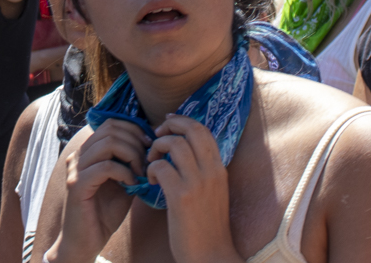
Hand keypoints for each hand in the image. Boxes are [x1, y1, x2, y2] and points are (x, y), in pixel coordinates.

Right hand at [48, 119, 146, 262]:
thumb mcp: (123, 183)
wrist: (85, 242)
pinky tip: (131, 183)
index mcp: (88, 151)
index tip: (149, 146)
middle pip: (111, 129)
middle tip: (148, 160)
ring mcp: (75, 168)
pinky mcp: (77, 185)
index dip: (134, 130)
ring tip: (141, 172)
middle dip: (136, 142)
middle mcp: (78, 155)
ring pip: (109, 143)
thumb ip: (131, 164)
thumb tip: (151, 146)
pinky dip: (124, 172)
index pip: (111, 123)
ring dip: (132, 155)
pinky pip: (106, 167)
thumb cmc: (104, 214)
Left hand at [145, 114, 233, 262]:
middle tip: (156, 134)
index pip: (204, 130)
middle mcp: (212, 172)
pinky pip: (161, 168)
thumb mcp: (213, 193)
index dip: (184, 121)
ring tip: (151, 161)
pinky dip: (151, 169)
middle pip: (192, 129)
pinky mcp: (182, 197)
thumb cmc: (207, 227)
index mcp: (219, 169)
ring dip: (157, 147)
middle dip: (171, 125)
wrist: (211, 256)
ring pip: (175, 144)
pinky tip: (151, 181)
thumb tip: (184, 151)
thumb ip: (202, 171)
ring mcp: (198, 184)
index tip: (168, 122)